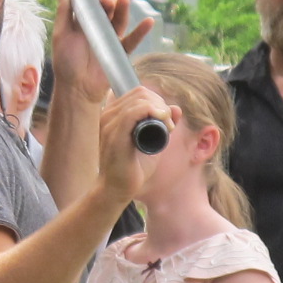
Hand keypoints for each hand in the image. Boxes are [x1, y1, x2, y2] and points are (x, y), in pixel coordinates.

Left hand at [51, 0, 152, 103]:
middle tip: (107, 0)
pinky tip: (149, 21)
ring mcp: (110, 40)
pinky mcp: (120, 52)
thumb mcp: (61, 35)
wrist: (77, 88)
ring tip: (124, 0)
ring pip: (120, 21)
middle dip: (109, 2)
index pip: (93, 5)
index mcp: (83, 23)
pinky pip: (132, 40)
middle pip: (108, 11)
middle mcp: (98, 29)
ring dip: (123, 10)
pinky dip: (141, 31)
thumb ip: (63, 13)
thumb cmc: (66, 62)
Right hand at [94, 85, 173, 204]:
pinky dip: (152, 111)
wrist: (118, 189)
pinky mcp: (114, 135)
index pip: (137, 92)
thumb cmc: (133, 167)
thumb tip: (175, 108)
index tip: (166, 119)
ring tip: (168, 128)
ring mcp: (109, 124)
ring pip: (139, 99)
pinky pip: (132, 112)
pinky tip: (162, 120)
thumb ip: (162, 124)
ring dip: (160, 110)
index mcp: (113, 114)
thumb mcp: (153, 141)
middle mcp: (107, 115)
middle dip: (160, 104)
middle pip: (140, 92)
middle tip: (169, 125)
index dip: (157, 101)